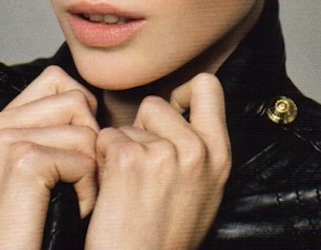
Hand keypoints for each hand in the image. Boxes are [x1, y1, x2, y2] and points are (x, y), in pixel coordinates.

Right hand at [0, 66, 98, 249]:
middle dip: (90, 140)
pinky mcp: (24, 161)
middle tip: (72, 179)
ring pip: (87, 130)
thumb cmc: (36, 220)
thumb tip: (90, 98)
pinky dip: (89, 190)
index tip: (73, 149)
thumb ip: (53, 124)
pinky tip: (70, 209)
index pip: (57, 79)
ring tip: (70, 195)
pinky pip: (85, 159)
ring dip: (92, 169)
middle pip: (77, 100)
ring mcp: (7, 141)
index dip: (81, 111)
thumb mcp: (37, 162)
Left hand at [85, 73, 230, 249]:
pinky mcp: (129, 160)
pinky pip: (105, 137)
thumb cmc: (165, 237)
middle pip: (156, 103)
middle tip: (141, 164)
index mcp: (219, 154)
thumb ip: (199, 147)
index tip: (172, 110)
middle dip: (142, 127)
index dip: (183, 92)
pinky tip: (110, 189)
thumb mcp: (204, 189)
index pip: (207, 86)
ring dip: (120, 146)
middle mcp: (196, 150)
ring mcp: (163, 153)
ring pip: (127, 123)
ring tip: (128, 184)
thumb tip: (182, 108)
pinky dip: (101, 159)